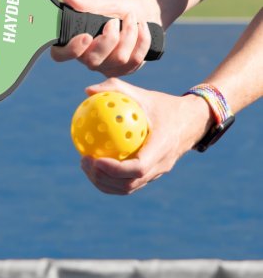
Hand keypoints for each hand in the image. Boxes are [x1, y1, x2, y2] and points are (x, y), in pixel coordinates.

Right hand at [51, 0, 159, 76]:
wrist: (142, 12)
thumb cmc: (117, 8)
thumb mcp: (104, 2)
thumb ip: (87, 3)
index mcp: (74, 42)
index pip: (60, 55)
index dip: (71, 50)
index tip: (86, 36)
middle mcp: (87, 58)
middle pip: (93, 61)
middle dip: (109, 39)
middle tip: (114, 20)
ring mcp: (106, 67)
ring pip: (119, 59)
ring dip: (129, 34)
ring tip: (131, 18)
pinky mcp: (124, 70)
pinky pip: (135, 60)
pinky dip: (142, 39)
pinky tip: (142, 27)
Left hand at [79, 78, 212, 194]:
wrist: (192, 121)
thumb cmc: (164, 106)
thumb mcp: (143, 94)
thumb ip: (116, 89)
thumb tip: (87, 91)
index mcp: (162, 147)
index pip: (138, 168)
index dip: (115, 169)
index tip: (95, 159)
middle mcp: (161, 165)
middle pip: (129, 184)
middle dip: (102, 178)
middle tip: (84, 160)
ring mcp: (157, 173)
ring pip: (128, 188)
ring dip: (104, 182)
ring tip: (85, 165)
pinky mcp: (152, 175)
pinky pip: (129, 183)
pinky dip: (110, 180)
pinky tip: (95, 164)